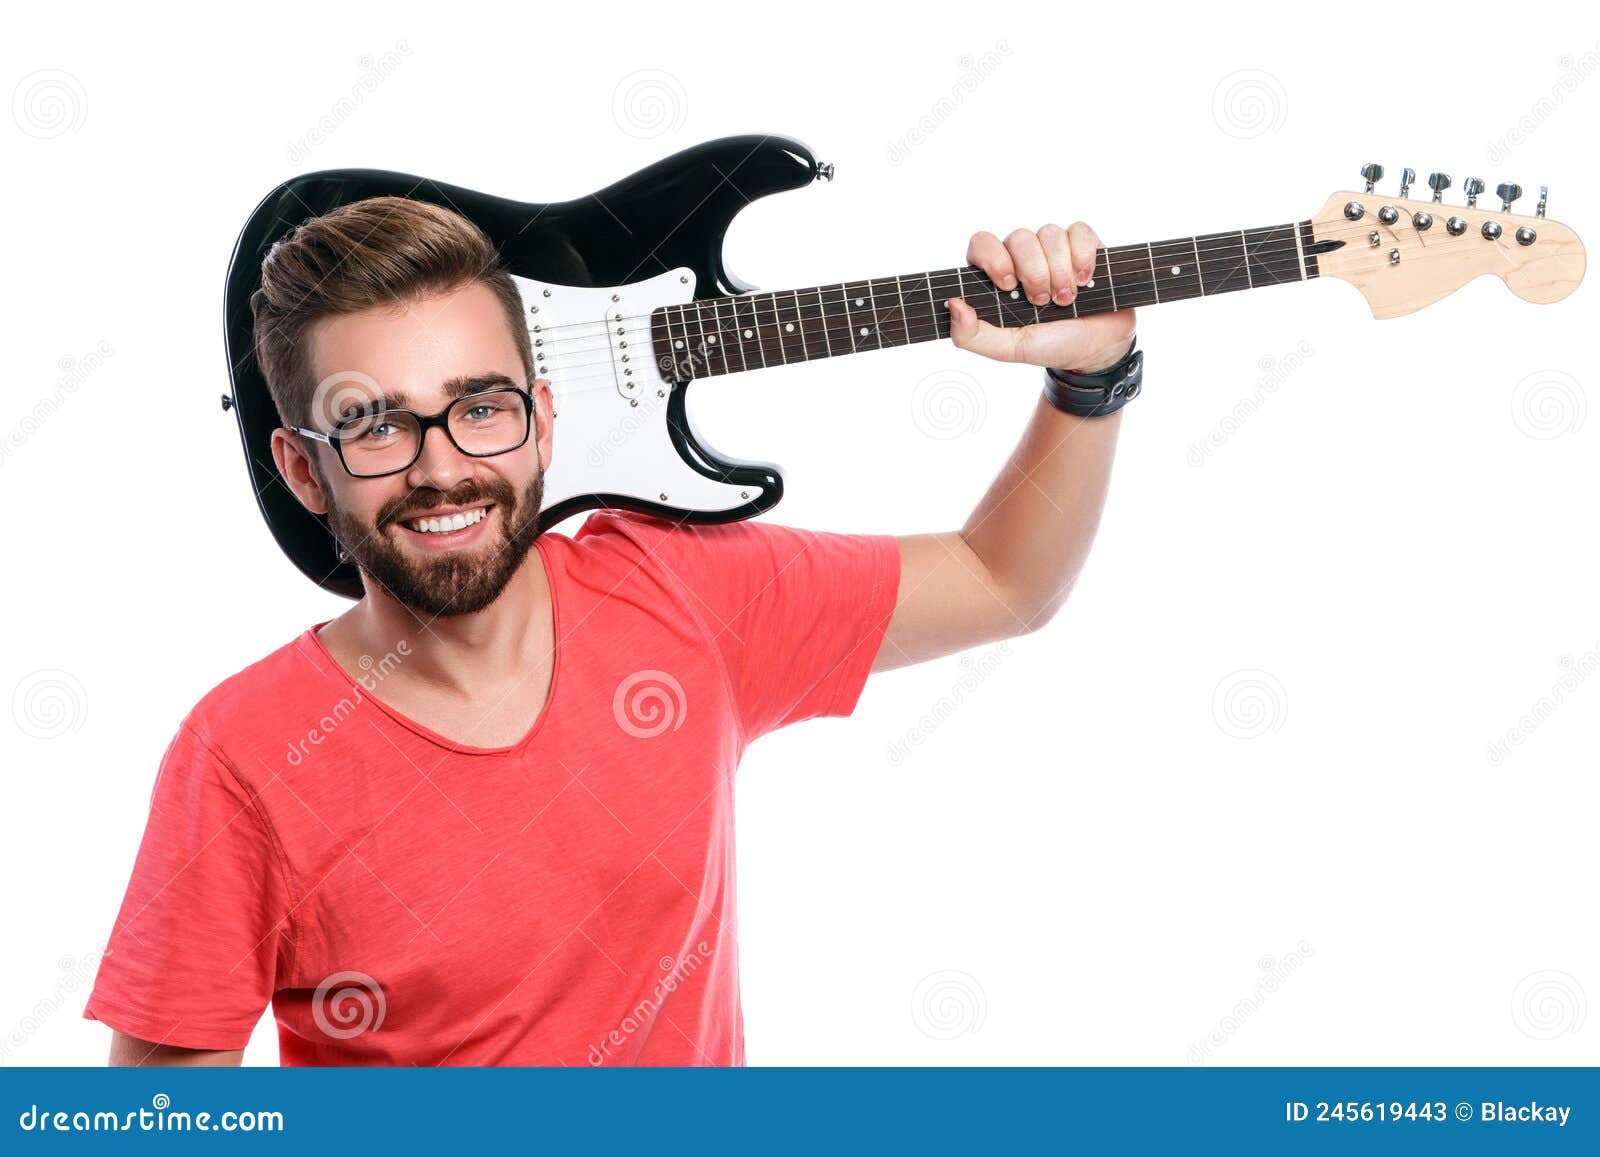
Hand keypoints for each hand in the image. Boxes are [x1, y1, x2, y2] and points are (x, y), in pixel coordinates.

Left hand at [948, 223, 1136, 373]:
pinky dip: (1082, 257)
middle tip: (1042, 301)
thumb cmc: (1049, 345)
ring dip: (1060, 271)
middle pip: (1019, 237)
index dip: (993, 258)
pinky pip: (1078, 231)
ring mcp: (1053, 247)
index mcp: (998, 275)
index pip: (982, 244)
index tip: (1007, 284)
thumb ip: (972, 335)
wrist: (1096, 349)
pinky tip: (1085, 279)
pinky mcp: (1084, 244)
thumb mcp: (1007, 348)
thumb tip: (953, 305)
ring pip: (1049, 234)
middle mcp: (1023, 256)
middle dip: (1034, 272)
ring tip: (1066, 298)